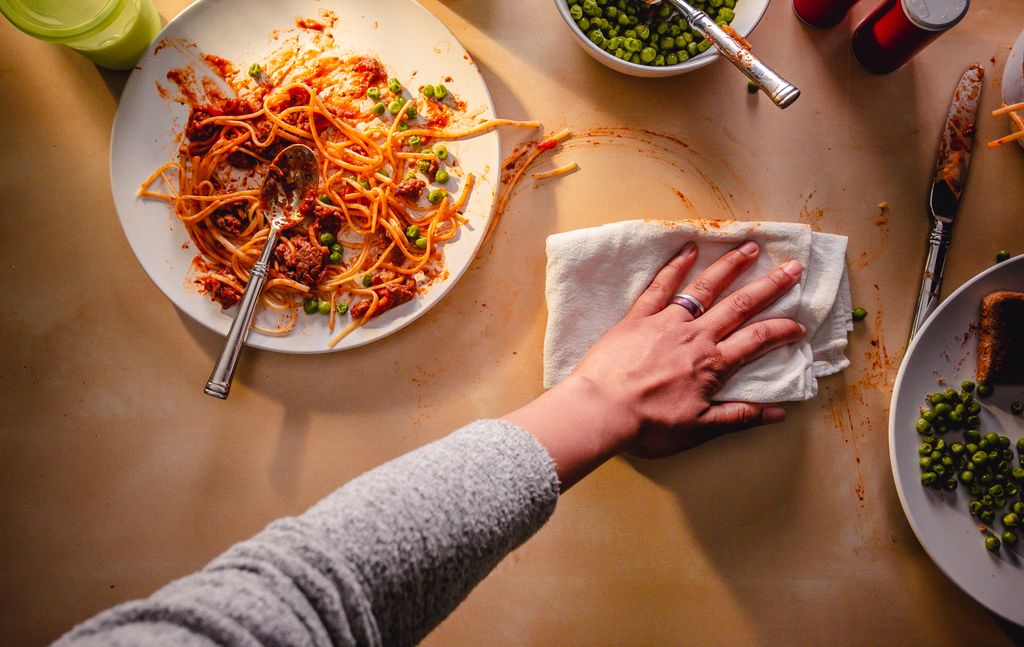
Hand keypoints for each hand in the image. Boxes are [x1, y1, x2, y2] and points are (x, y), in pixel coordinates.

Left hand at [572, 240, 804, 457]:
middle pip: (739, 305)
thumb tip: (778, 414)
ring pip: (704, 288)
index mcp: (712, 364)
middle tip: (792, 267)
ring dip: (729, 266)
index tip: (799, 324)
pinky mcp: (638, 317)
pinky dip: (676, 266)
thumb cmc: (648, 425)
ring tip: (749, 247)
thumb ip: (739, 417)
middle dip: (769, 286)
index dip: (782, 330)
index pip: (757, 340)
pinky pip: (660, 286)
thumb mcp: (699, 429)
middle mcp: (695, 337)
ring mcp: (666, 322)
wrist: (601, 410)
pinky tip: (689, 249)